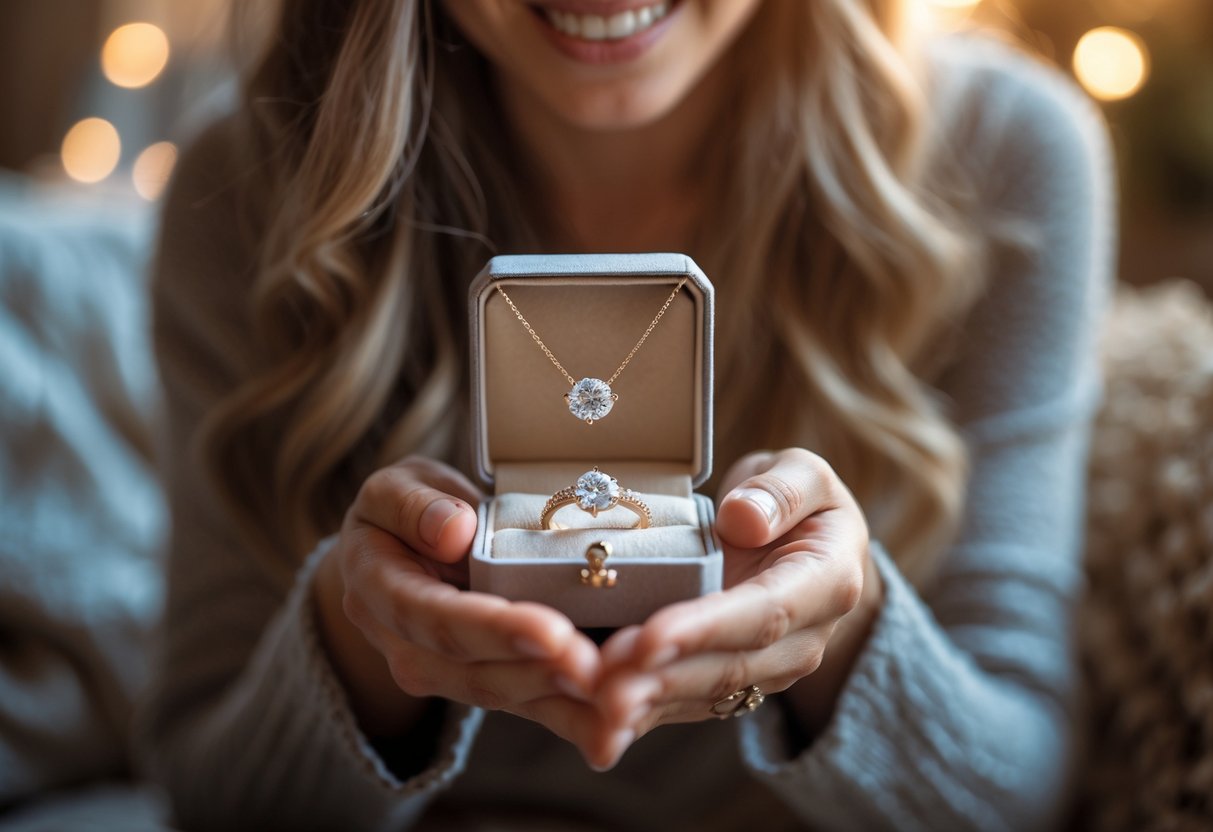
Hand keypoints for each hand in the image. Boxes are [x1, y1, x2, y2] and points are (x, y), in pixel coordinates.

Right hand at [313, 456, 617, 766]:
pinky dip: (572, 720)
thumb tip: (453, 531)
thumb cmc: (406, 508)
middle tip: (597, 671)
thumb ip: (412, 504)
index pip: (436, 617)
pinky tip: (612, 731)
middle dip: (539, 674)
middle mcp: (407, 646)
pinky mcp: (485, 683)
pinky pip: (529, 706)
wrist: (401, 550)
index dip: (494, 628)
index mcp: (378, 591)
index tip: (550, 631)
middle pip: (473, 671)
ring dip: (562, 705)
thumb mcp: (394, 487)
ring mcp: (445, 674)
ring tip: (612, 701)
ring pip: (505, 697)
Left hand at [593, 448, 880, 766]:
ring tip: (591, 701)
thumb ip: (781, 490)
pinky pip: (683, 703)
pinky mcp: (731, 683)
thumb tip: (742, 519)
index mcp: (825, 584)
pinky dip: (640, 713)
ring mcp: (767, 671)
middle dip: (659, 679)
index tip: (650, 638)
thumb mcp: (805, 473)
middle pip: (727, 668)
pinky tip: (595, 719)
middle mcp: (801, 641)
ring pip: (702, 695)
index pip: (763, 614)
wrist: (814, 547)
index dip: (704, 629)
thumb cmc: (802, 501)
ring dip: (644, 703)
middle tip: (600, 685)